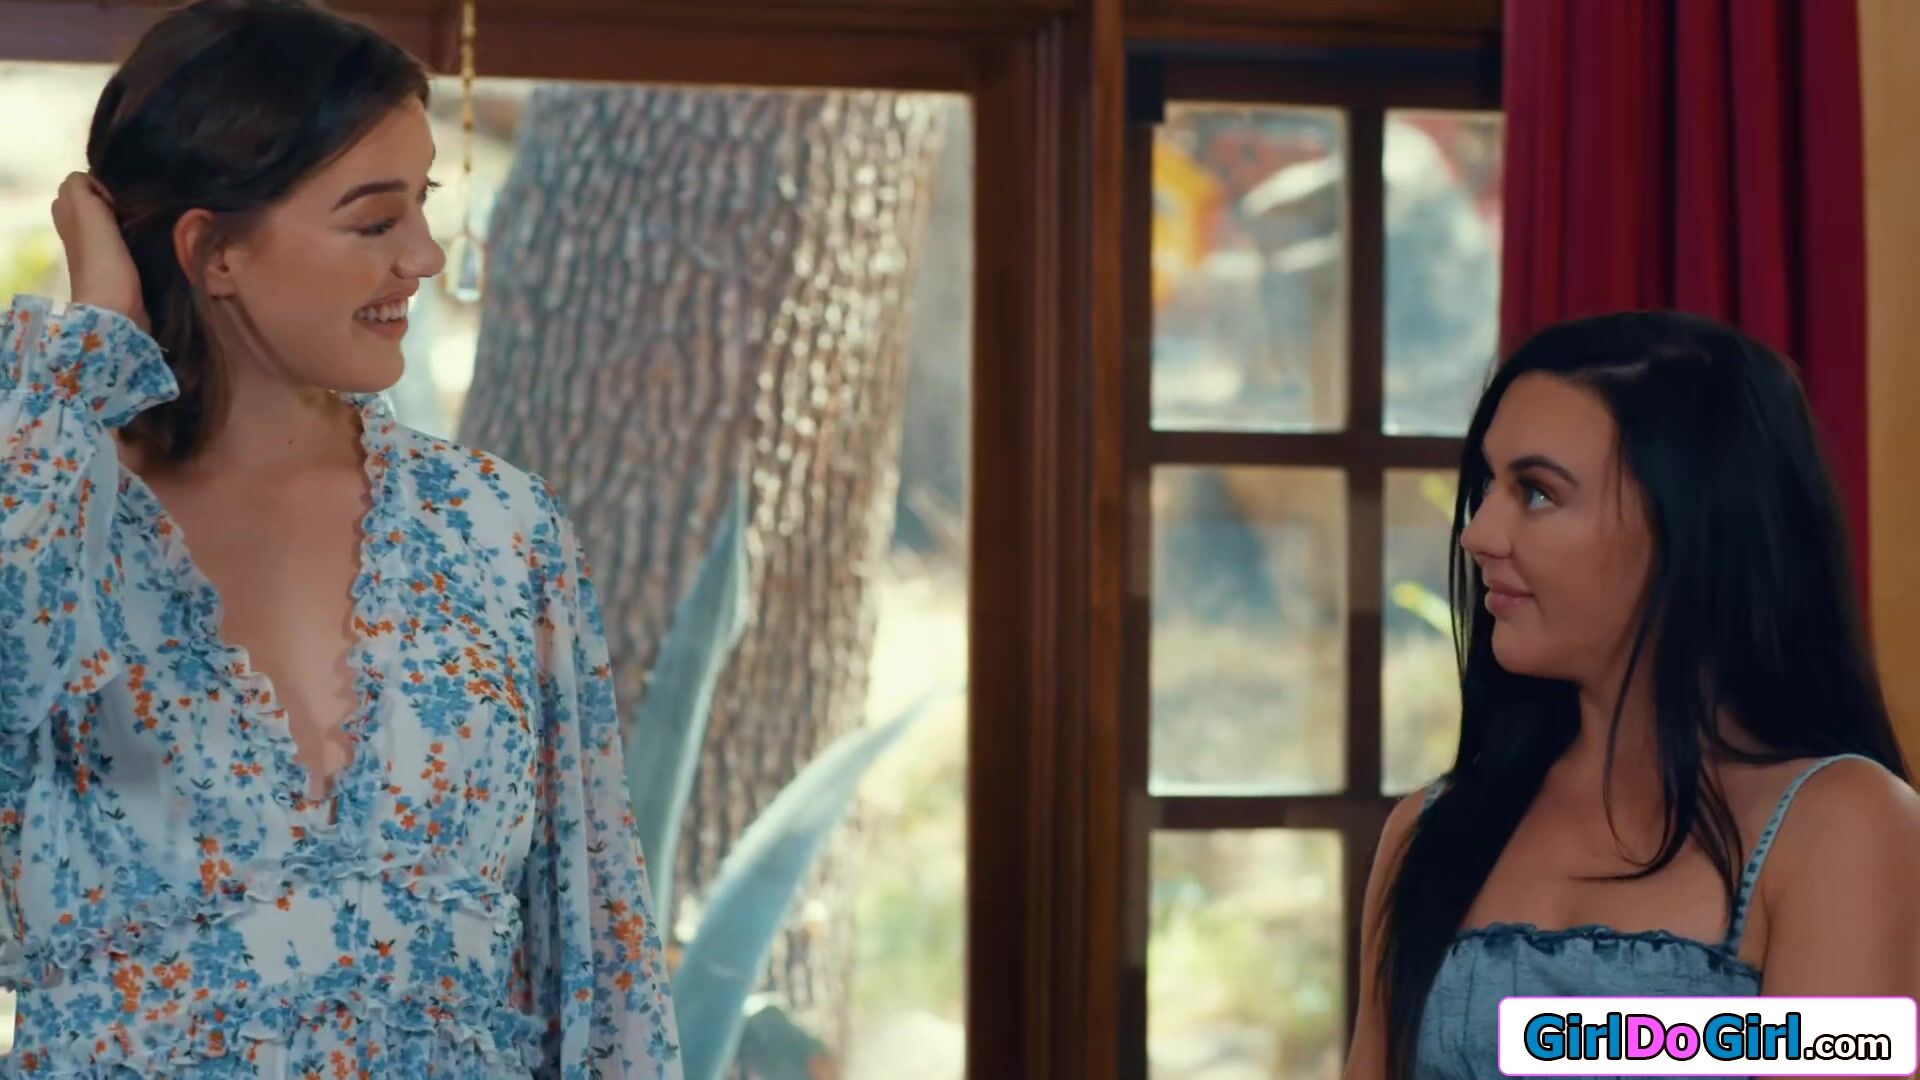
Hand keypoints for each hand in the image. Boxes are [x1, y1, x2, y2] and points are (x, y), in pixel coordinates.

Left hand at [51, 172, 149, 332]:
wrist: (116, 307)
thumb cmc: (100, 257)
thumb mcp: (83, 208)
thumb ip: (81, 186)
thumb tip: (95, 184)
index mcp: (65, 212)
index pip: (84, 182)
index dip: (103, 184)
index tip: (119, 200)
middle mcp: (77, 227)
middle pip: (100, 199)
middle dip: (117, 199)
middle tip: (133, 211)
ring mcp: (97, 247)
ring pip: (115, 218)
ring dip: (130, 218)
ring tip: (142, 224)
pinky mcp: (118, 264)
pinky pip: (126, 238)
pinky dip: (137, 236)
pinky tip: (146, 241)